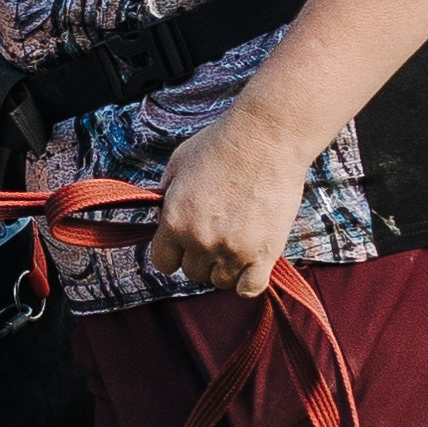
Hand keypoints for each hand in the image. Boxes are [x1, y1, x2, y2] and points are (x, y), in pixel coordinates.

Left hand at [147, 98, 311, 296]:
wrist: (265, 138)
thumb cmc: (221, 144)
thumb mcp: (178, 165)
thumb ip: (166, 197)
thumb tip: (162, 216)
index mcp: (175, 221)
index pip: (163, 262)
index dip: (173, 252)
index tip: (185, 241)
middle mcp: (200, 241)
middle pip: (193, 273)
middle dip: (201, 256)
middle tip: (216, 233)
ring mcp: (233, 250)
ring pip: (220, 282)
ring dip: (225, 267)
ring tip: (235, 243)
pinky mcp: (264, 254)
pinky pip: (249, 288)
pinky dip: (247, 281)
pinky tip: (250, 264)